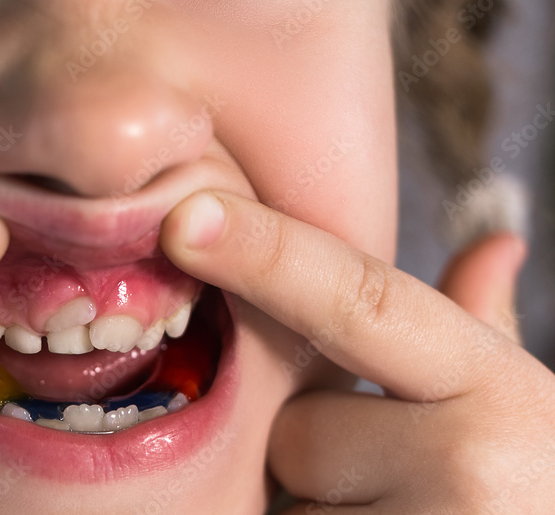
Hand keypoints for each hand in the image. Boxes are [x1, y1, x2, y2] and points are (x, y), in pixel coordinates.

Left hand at [160, 190, 554, 512]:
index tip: (184, 219)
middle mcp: (465, 465)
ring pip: (284, 499)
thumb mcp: (526, 415)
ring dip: (318, 513)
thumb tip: (493, 244)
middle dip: (322, 451)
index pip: (360, 302)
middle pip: (295, 426)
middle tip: (396, 486)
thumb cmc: (536, 495)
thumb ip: (484, 330)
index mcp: (501, 395)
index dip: (266, 255)